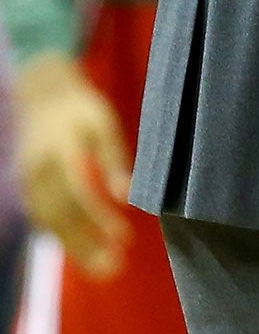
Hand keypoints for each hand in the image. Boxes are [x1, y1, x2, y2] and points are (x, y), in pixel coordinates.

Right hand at [15, 53, 131, 278]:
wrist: (42, 96)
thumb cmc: (81, 109)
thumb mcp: (103, 124)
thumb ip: (114, 159)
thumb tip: (126, 197)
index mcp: (60, 150)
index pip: (78, 193)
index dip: (99, 220)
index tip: (124, 239)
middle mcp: (38, 170)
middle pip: (60, 216)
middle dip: (85, 245)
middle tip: (112, 269)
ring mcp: (27, 180)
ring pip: (48, 221)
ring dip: (74, 246)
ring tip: (103, 266)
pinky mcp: (25, 186)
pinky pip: (41, 217)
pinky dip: (60, 234)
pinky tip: (82, 246)